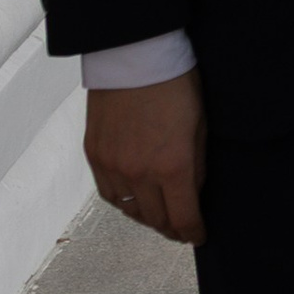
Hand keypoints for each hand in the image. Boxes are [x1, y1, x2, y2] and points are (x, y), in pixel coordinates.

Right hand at [85, 70, 206, 242]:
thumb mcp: (200, 127)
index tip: (199, 236)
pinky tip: (133, 198)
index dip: (193, 232)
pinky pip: (108, 193)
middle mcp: (139, 173)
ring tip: (159, 214)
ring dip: (147, 217)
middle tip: (181, 228)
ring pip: (129, 211)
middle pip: (156, 220)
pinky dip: (122, 201)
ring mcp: (113, 166)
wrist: (134, 58)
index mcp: (173, 167)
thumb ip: (197, 167)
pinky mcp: (94, 155)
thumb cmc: (175, 85)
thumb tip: (193, 195)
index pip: (183, 218)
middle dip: (172, 228)